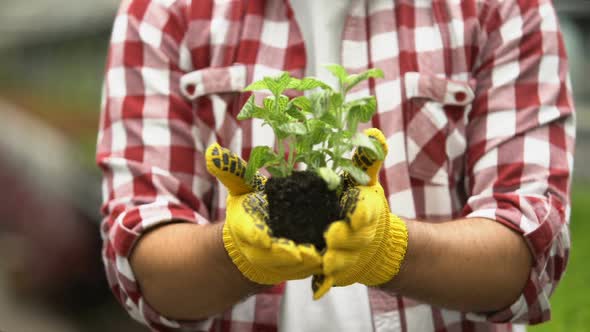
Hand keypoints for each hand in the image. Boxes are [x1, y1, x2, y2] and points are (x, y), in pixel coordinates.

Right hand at [206, 143, 322, 284]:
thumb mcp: (241, 188)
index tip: (264, 240)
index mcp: (244, 227)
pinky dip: (318, 267)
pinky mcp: (295, 268)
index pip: (247, 232)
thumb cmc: (250, 208)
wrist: (254, 240)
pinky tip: (333, 259)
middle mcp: (260, 249)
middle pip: (271, 256)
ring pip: (291, 267)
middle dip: (286, 255)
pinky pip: (306, 271)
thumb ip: (232, 171)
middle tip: (307, 252)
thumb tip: (213, 152)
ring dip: (307, 264)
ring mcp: (277, 262)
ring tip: (323, 256)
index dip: (255, 237)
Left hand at [312, 128, 408, 298]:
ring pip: (343, 262)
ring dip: (335, 263)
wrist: (376, 246)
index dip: (362, 215)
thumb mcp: (366, 184)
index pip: (367, 213)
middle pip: (355, 240)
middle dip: (345, 239)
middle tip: (330, 237)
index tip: (354, 214)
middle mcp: (360, 237)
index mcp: (366, 213)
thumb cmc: (363, 207)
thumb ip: (367, 162)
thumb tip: (374, 134)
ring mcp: (350, 257)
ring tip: (323, 261)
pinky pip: (330, 278)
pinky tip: (316, 282)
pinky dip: (325, 282)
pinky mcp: (338, 273)